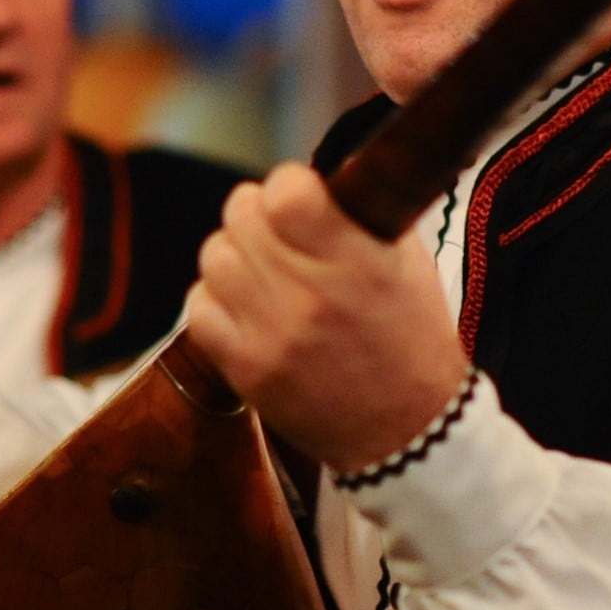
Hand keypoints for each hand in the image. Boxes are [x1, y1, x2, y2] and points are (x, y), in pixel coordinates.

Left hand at [181, 165, 469, 472]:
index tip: (298, 197)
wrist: (406, 432)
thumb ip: (362, 213)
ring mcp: (273, 336)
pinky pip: (199, 308)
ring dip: (234, 254)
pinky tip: (245, 306)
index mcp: (357, 263)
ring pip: (215, 257)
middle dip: (257, 213)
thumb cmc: (411, 339)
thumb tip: (314, 177)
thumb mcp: (408, 264)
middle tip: (276, 230)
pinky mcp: (246, 370)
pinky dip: (216, 299)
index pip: (286, 192)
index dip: (287, 184)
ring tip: (261, 270)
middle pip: (241, 215)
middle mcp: (310, 297)